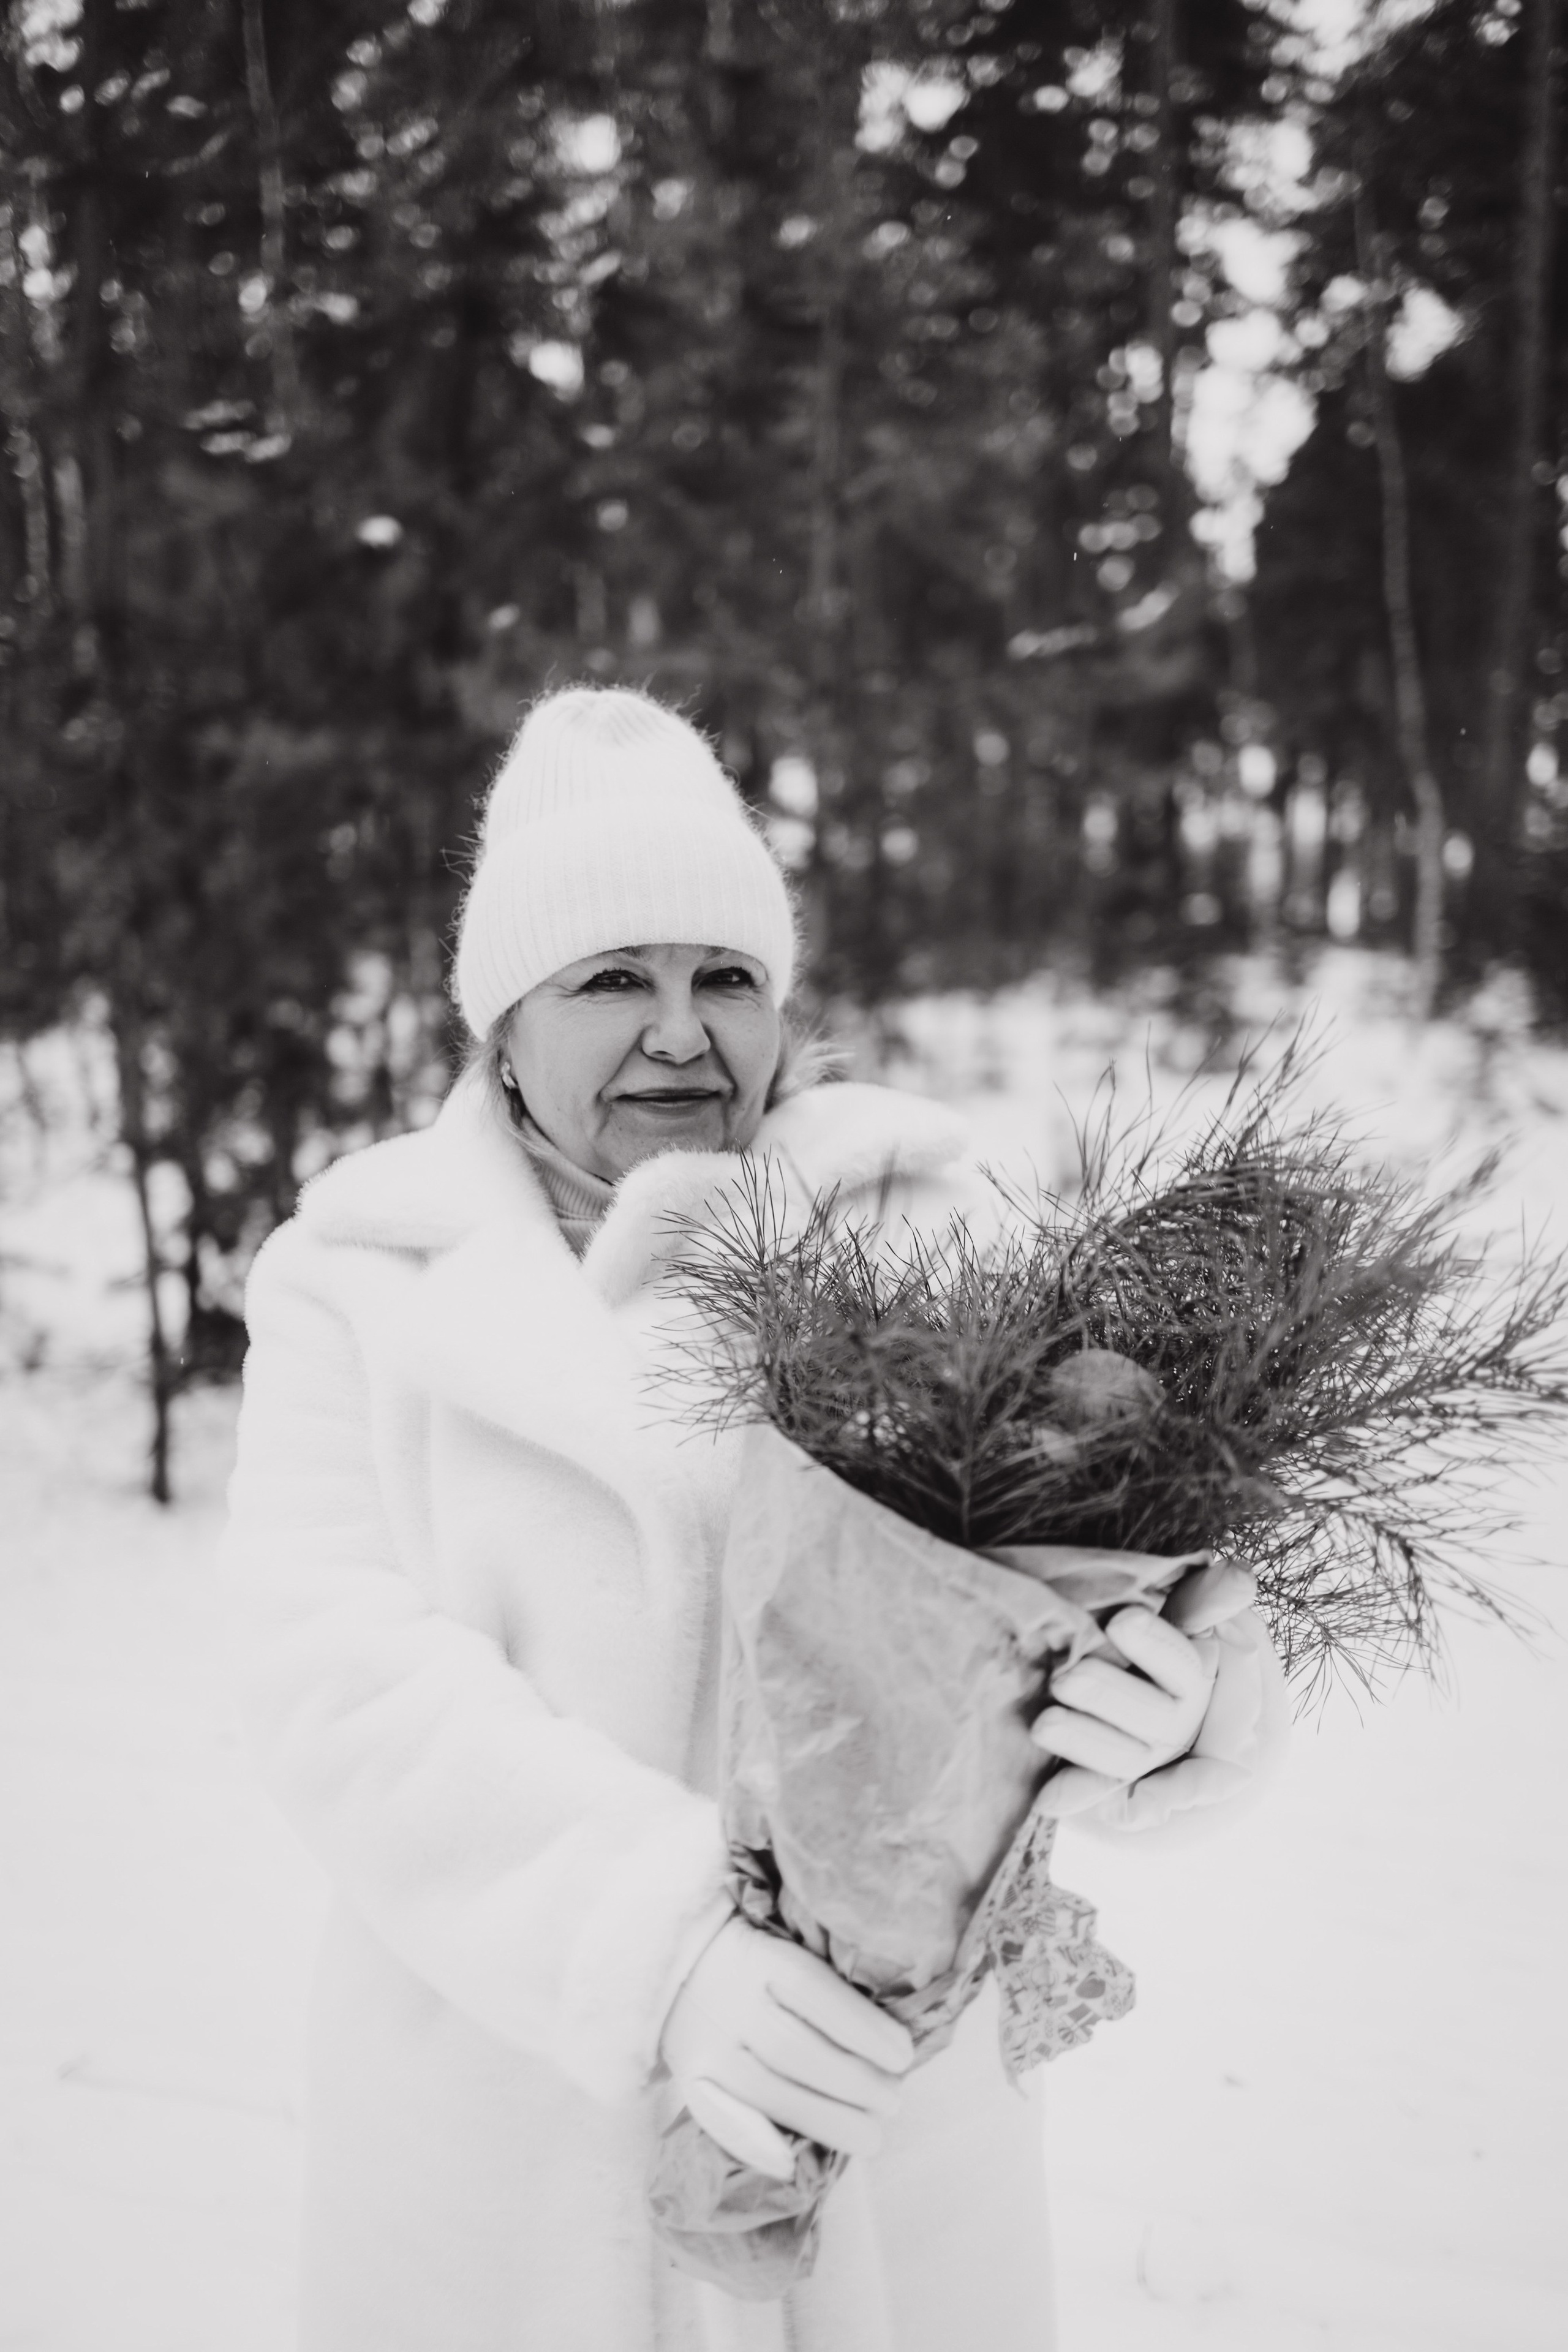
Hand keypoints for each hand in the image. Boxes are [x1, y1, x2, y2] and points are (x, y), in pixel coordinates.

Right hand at [660, 1915, 913, 2180]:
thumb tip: (886, 2031)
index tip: (904, 2055)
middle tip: (894, 2102)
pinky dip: (756, 2145)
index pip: (814, 1991)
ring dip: (825, 2120)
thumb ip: (822, 1978)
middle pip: (795, 2049)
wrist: (673, 1963)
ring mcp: (704, 2044)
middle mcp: (728, 2001)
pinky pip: (718, 2118)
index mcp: (757, 1956)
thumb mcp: (783, 1942)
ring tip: (871, 2136)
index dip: (862, 2027)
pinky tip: (792, 2165)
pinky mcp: (688, 2078)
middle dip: (854, 2083)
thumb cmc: (752, 1958)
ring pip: (767, 2090)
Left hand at [1030, 1560, 1258, 1820]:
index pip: (1191, 1664)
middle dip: (1112, 1694)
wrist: (1135, 1676)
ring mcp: (1155, 1757)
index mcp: (1210, 1674)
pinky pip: (1106, 1795)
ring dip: (1088, 1744)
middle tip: (1066, 1675)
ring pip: (1130, 1758)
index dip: (1159, 1647)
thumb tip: (1239, 1577)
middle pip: (1162, 1717)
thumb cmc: (1162, 1630)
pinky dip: (1080, 1795)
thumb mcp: (1182, 1609)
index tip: (1122, 1617)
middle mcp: (1189, 1723)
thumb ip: (1206, 1596)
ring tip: (1043, 1724)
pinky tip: (1048, 1799)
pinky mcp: (1121, 1785)